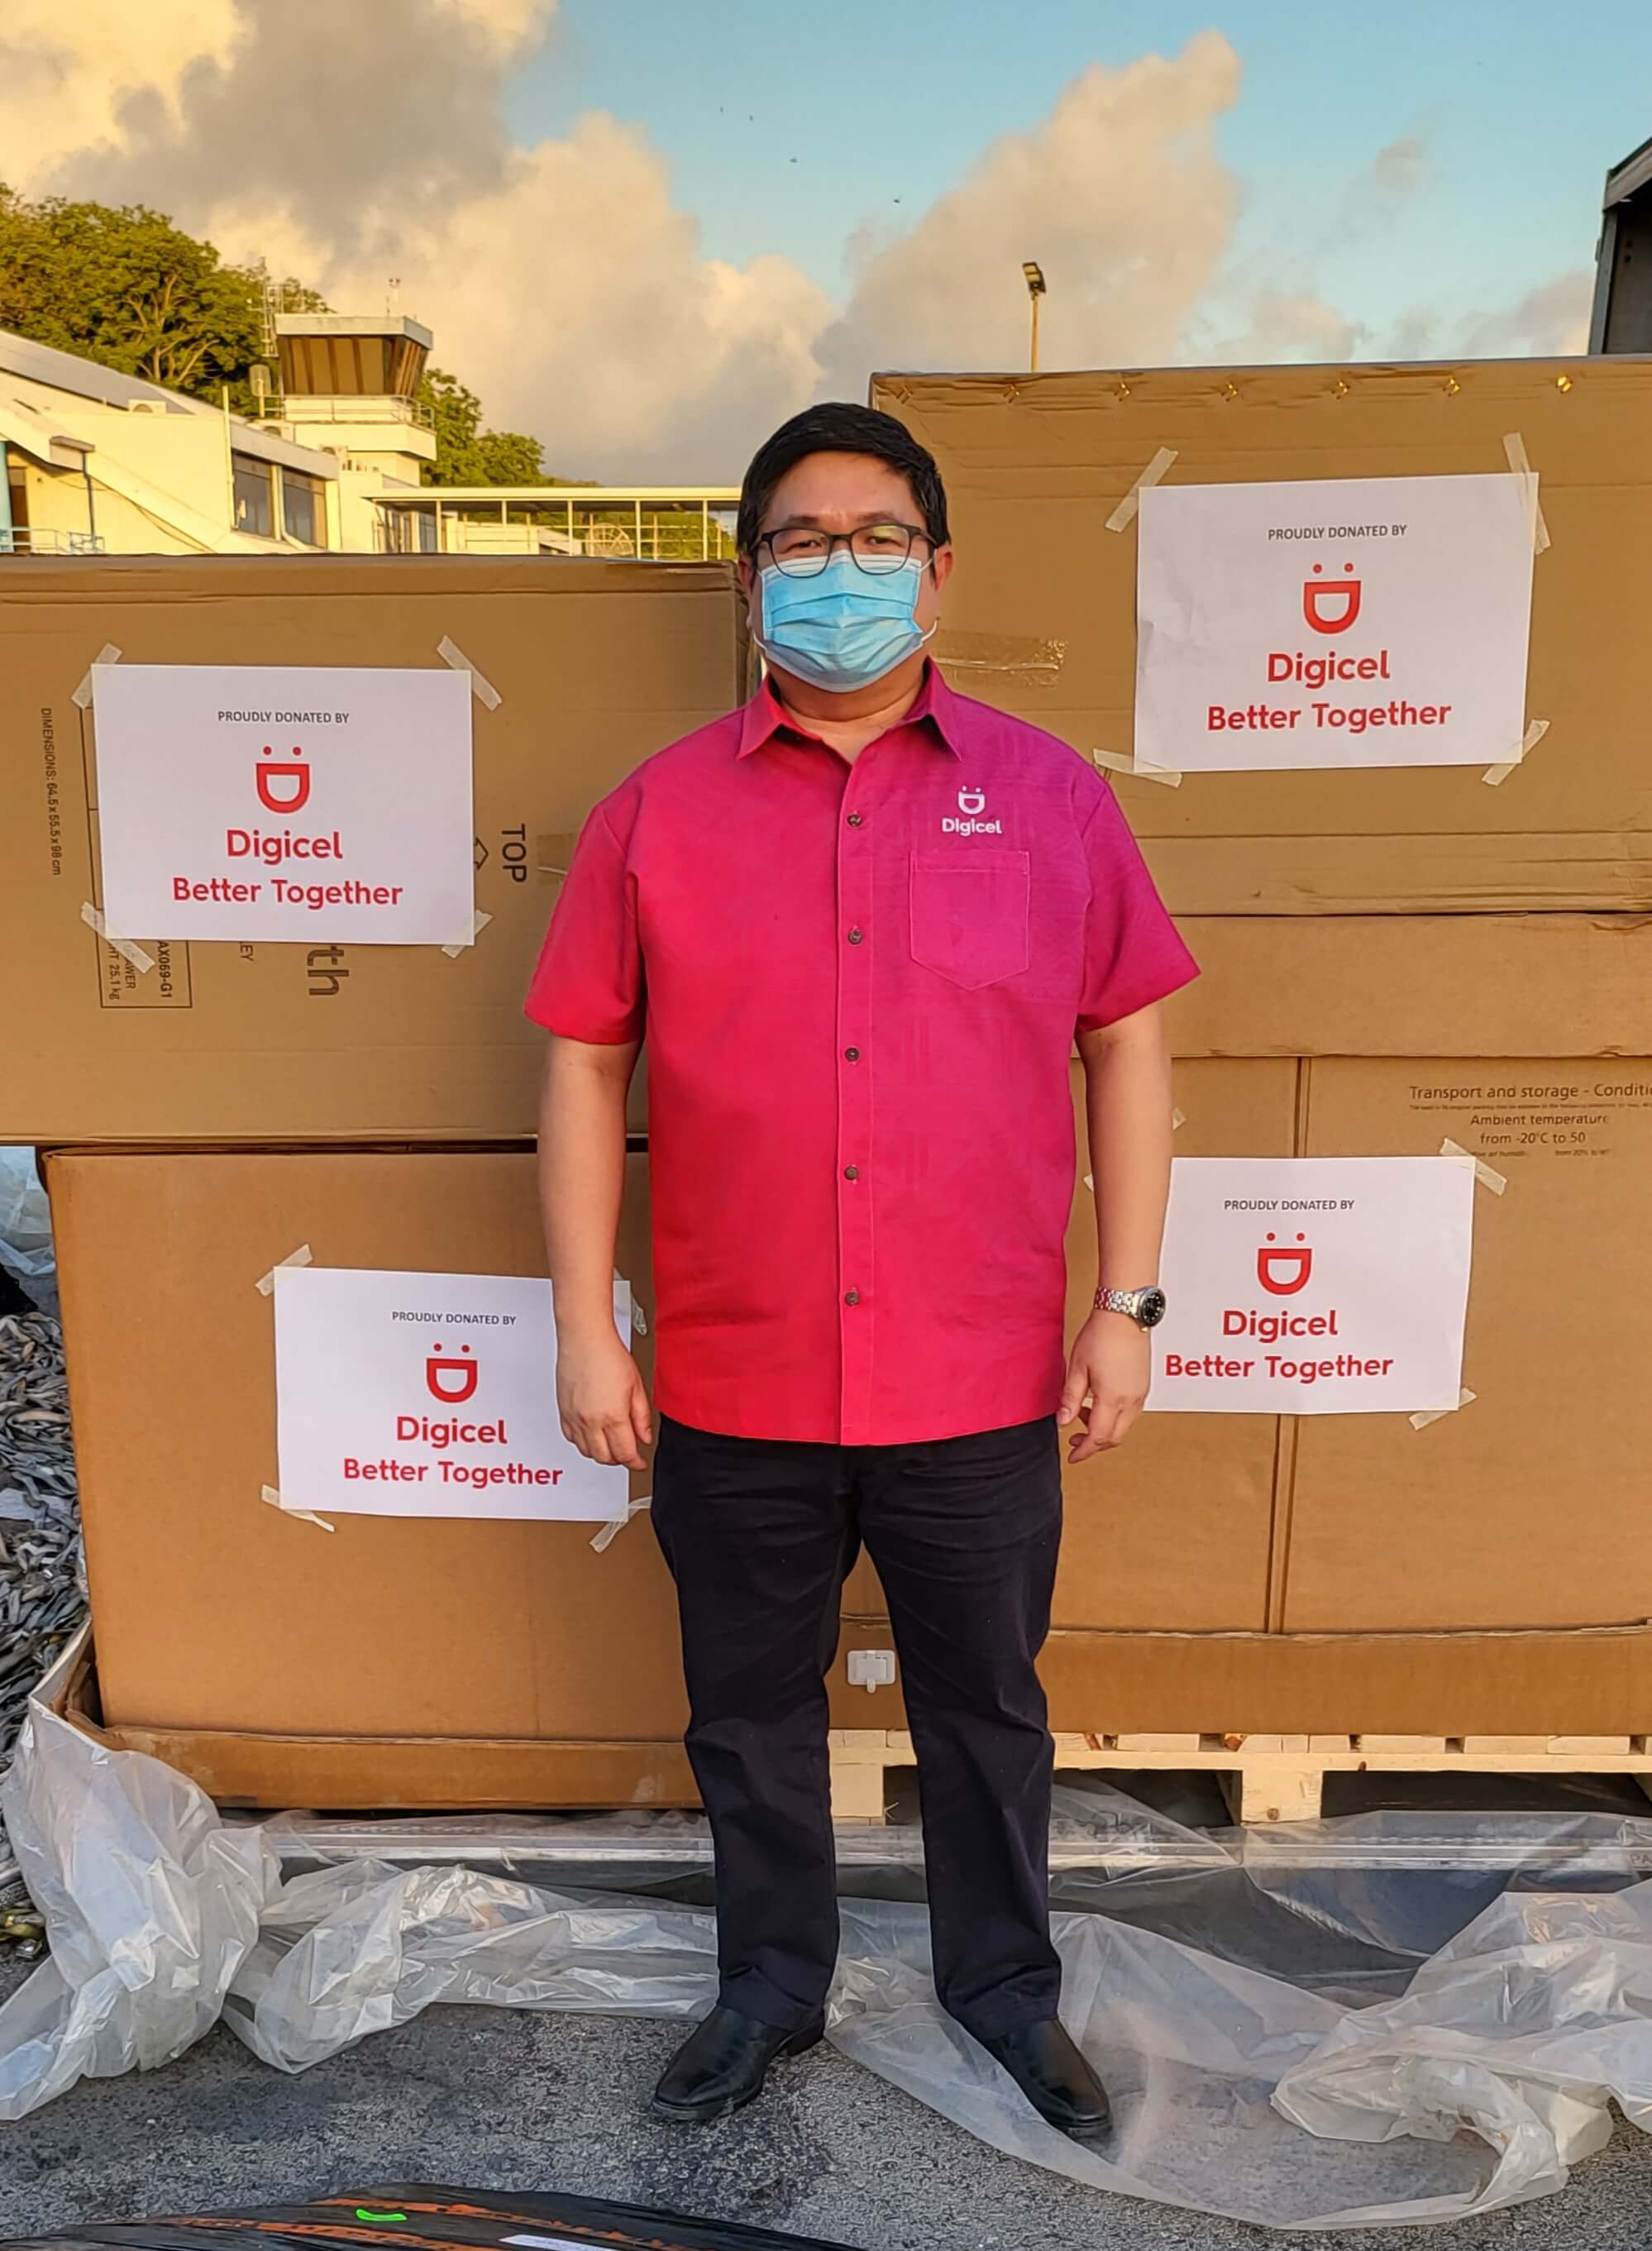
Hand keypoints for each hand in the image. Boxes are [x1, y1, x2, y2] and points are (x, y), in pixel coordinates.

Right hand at [557, 1326, 652, 1468]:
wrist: (585, 1339)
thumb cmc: (609, 1356)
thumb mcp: (637, 1386)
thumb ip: (642, 1416)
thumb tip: (644, 1436)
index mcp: (613, 1417)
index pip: (624, 1454)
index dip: (635, 1462)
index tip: (640, 1462)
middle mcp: (590, 1421)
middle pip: (604, 1458)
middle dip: (618, 1460)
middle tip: (627, 1454)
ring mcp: (574, 1418)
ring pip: (586, 1451)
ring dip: (600, 1453)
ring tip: (611, 1444)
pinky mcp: (563, 1411)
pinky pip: (571, 1438)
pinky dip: (583, 1442)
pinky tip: (591, 1435)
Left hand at [1058, 1311, 1150, 1462]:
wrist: (1125, 1314)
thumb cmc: (1101, 1335)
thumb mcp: (1077, 1368)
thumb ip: (1070, 1398)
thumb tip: (1063, 1422)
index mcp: (1113, 1399)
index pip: (1098, 1437)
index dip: (1084, 1451)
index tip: (1072, 1457)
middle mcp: (1131, 1400)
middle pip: (1114, 1437)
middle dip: (1094, 1444)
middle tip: (1074, 1439)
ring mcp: (1141, 1393)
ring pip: (1124, 1426)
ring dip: (1104, 1428)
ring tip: (1082, 1413)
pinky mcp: (1144, 1385)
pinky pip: (1130, 1412)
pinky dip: (1114, 1416)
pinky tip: (1099, 1403)